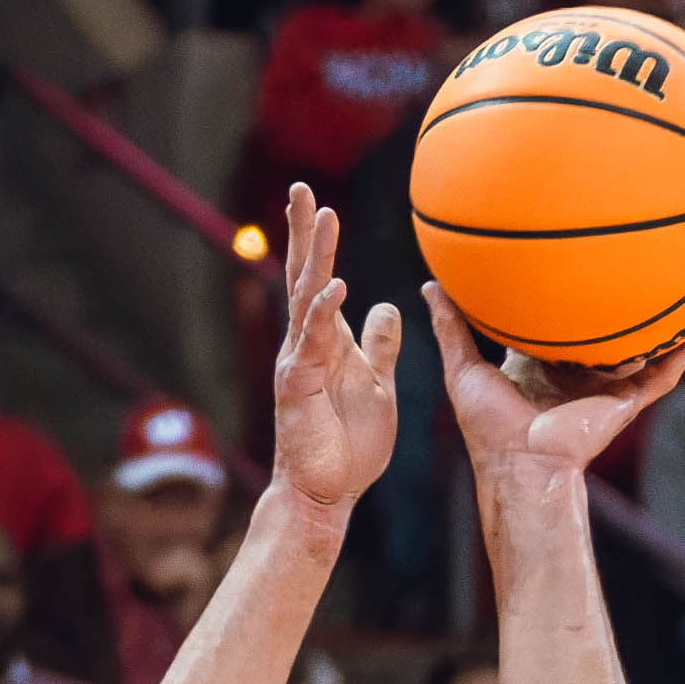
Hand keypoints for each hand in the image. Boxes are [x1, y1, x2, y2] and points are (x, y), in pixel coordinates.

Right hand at [267, 186, 402, 522]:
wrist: (327, 495)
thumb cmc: (349, 445)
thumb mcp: (378, 385)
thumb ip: (380, 347)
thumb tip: (386, 307)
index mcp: (327, 340)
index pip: (321, 280)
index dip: (319, 242)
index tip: (318, 202)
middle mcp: (307, 344)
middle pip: (305, 276)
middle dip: (304, 232)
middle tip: (301, 188)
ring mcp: (299, 362)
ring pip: (306, 298)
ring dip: (317, 256)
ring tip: (323, 216)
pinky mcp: (298, 387)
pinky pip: (312, 344)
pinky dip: (323, 315)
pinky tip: (336, 288)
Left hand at [422, 276, 684, 459]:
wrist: (522, 465)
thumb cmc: (489, 427)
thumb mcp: (463, 367)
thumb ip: (451, 325)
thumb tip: (431, 283)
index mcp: (540, 366)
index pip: (556, 327)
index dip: (563, 302)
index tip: (571, 267)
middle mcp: (576, 374)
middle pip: (602, 335)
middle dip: (616, 309)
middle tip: (630, 267)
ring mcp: (605, 388)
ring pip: (638, 349)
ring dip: (659, 323)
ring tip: (681, 289)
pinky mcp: (626, 402)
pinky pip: (663, 373)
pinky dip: (683, 353)